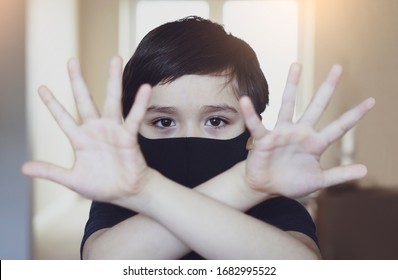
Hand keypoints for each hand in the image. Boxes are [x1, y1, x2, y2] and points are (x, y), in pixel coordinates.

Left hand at [22, 57, 151, 202]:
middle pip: (85, 100)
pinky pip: (133, 117)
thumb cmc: (101, 185)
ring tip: (115, 59)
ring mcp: (113, 130)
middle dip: (77, 80)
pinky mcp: (128, 136)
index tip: (42, 87)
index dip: (52, 103)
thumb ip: (50, 171)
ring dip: (113, 80)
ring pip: (112, 100)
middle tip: (71, 61)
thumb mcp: (72, 179)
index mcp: (80, 139)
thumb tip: (24, 168)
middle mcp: (95, 129)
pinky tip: (144, 88)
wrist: (126, 193)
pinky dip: (139, 103)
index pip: (63, 117)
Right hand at [240, 63, 374, 197]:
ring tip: (296, 65)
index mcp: (315, 143)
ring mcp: (282, 133)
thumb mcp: (318, 180)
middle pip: (316, 106)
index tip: (371, 101)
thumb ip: (338, 175)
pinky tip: (245, 100)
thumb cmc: (290, 182)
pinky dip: (250, 113)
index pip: (338, 127)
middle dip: (327, 88)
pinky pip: (256, 124)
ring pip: (288, 105)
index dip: (354, 115)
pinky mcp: (264, 139)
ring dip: (292, 85)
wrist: (266, 187)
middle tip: (338, 67)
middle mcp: (300, 133)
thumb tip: (364, 170)